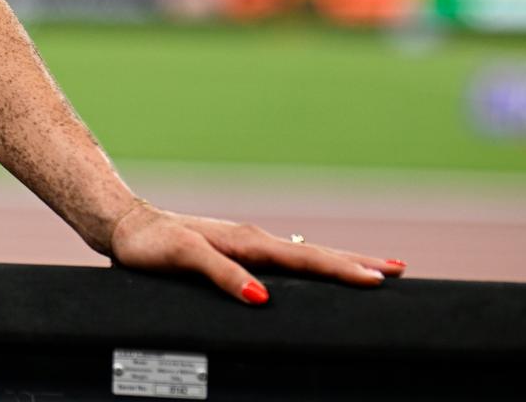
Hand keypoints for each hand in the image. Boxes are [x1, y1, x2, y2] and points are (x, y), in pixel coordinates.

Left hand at [107, 200, 407, 304]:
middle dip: (357, 263)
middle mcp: (253, 240)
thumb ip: (222, 276)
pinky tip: (323, 269)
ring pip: (304, 255)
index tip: (380, 279)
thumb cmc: (152, 245)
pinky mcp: (238, 252)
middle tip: (399, 272)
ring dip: (341, 261)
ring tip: (377, 269)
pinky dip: (313, 263)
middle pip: (315, 255)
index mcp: (248, 242)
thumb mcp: (184, 259)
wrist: (126, 227)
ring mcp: (248, 244)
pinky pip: (286, 259)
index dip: (342, 270)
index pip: (305, 260)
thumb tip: (262, 298)